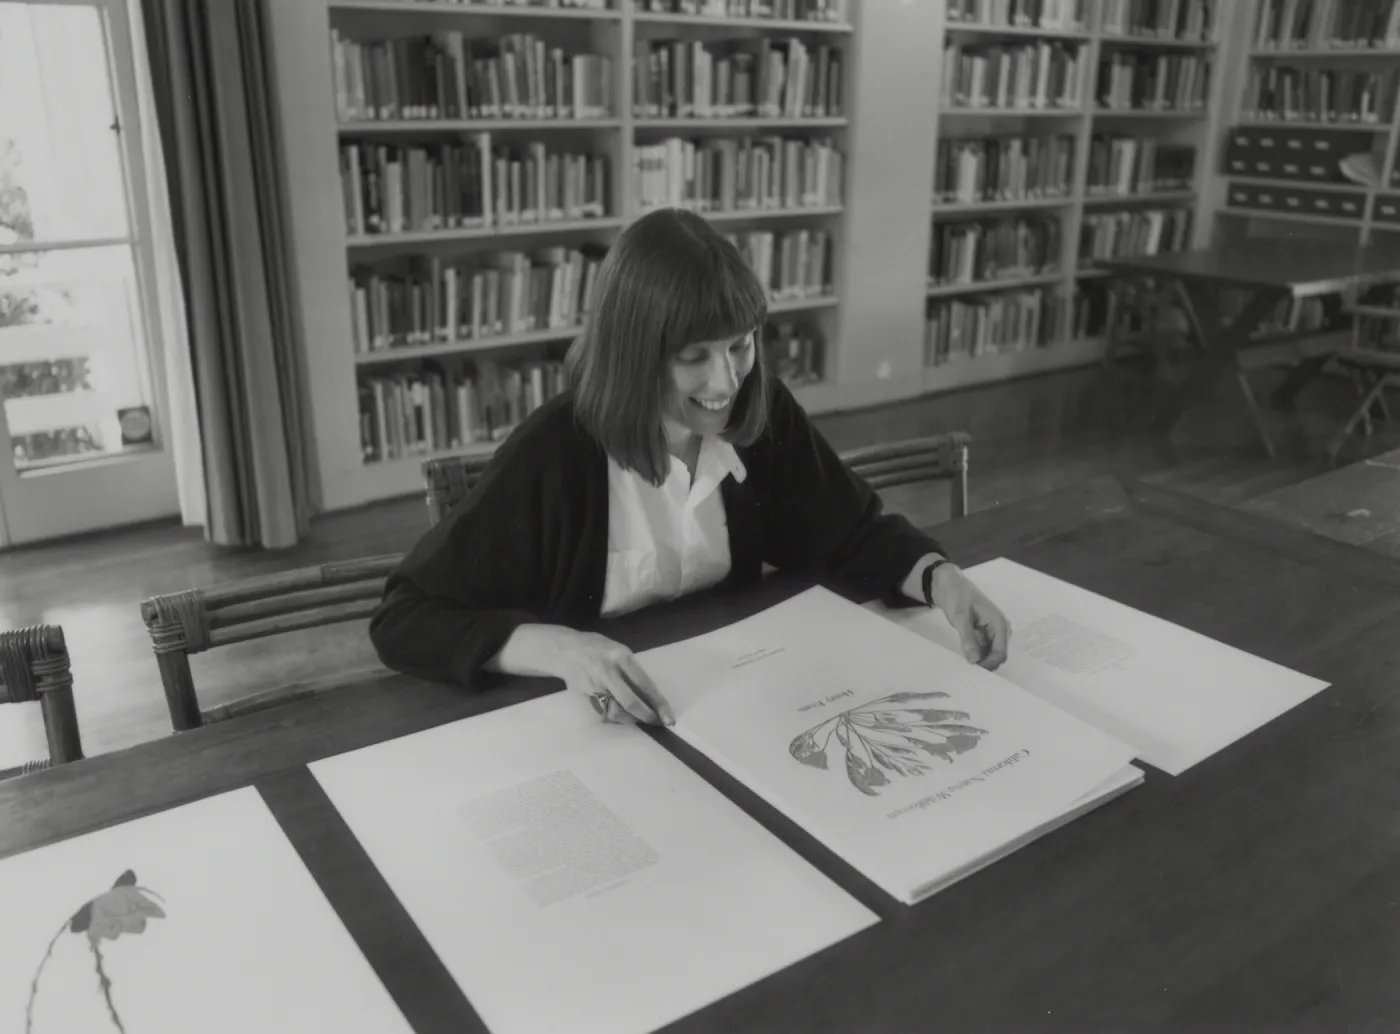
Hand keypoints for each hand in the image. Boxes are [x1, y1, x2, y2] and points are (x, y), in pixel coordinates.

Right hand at [539, 627, 675, 725]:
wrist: (565, 649)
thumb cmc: (598, 648)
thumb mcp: (620, 651)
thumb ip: (632, 671)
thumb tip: (649, 696)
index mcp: (622, 657)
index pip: (645, 684)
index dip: (658, 704)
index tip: (669, 718)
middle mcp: (608, 671)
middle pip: (630, 702)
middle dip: (646, 716)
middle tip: (656, 723)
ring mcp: (594, 685)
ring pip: (616, 711)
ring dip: (630, 719)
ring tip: (638, 718)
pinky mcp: (585, 695)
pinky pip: (603, 712)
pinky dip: (614, 717)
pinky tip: (620, 715)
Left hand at [928, 564, 1009, 670]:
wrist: (948, 583)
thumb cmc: (956, 596)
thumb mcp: (960, 617)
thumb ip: (968, 639)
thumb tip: (975, 661)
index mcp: (999, 623)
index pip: (1001, 652)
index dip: (989, 663)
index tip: (974, 668)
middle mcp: (1000, 629)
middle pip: (997, 654)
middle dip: (985, 663)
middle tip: (968, 667)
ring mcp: (992, 631)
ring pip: (990, 653)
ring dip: (980, 659)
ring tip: (966, 662)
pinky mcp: (983, 632)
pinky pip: (983, 648)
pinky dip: (976, 653)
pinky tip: (966, 655)